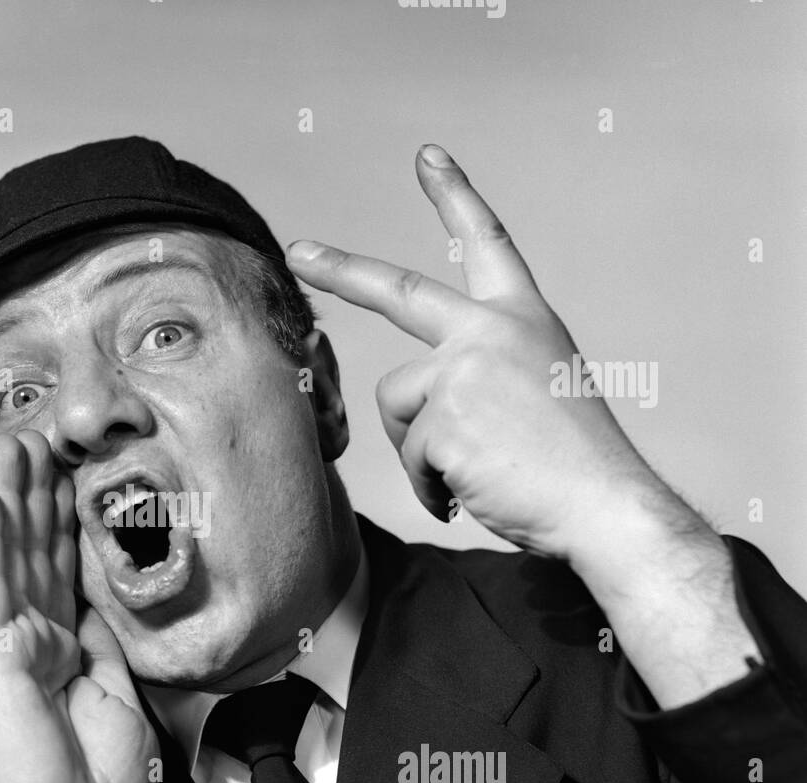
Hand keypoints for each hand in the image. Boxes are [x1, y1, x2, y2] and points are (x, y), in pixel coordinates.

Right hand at [0, 429, 158, 782]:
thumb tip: (105, 607)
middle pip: (36, 550)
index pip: (65, 570)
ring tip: (9, 440)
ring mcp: (7, 643)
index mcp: (65, 650)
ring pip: (11, 553)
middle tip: (37, 435)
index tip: (71, 472)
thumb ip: (107, 647)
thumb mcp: (120, 699)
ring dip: (9, 495)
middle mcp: (33, 638)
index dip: (67, 519)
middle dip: (37, 491)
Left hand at [286, 143, 672, 563]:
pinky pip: (408, 456)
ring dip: (420, 452)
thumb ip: (481, 373)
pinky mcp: (442, 417)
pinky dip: (429, 487)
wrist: (603, 505)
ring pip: (398, 407)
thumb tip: (417, 404)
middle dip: (342, 269)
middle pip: (400, 292)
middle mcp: (490, 331)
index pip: (486, 243)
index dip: (456, 196)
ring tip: (471, 474)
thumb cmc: (573, 464)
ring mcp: (463, 370)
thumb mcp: (538, 390)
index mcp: (522, 319)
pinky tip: (469, 495)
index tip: (428, 157)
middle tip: (299, 251)